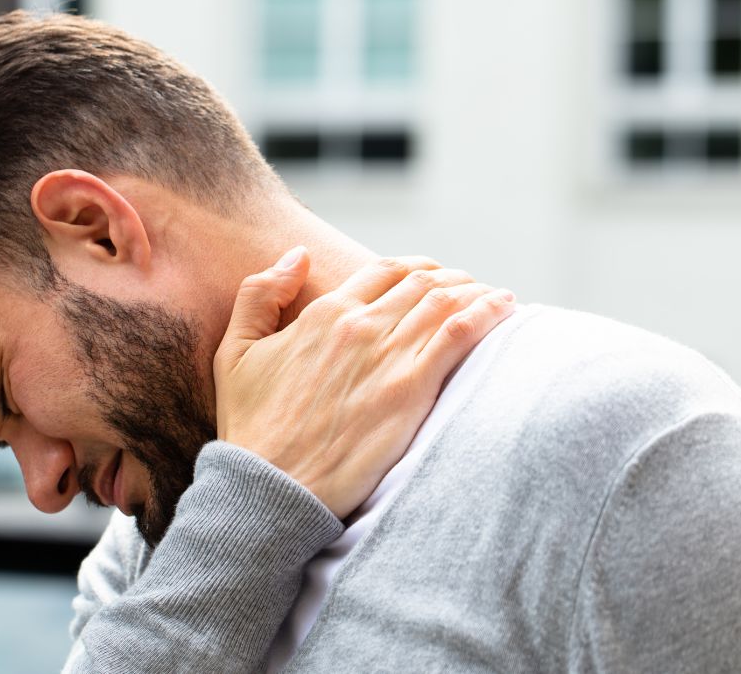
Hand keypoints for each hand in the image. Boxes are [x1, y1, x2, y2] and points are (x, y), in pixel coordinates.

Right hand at [214, 247, 515, 517]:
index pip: (384, 271)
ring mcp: (388, 356)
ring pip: (447, 300)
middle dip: (453, 278)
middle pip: (422, 282)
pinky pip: (460, 334)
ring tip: (496, 297)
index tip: (433, 277)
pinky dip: (488, 313)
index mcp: (324, 314)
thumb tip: (297, 255)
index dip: (415, 269)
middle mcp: (359, 326)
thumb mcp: (234, 352)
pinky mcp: (411, 390)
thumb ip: (260, 295)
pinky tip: (505, 309)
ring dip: (477, 291)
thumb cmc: (251, 428)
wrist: (271, 486)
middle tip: (471, 289)